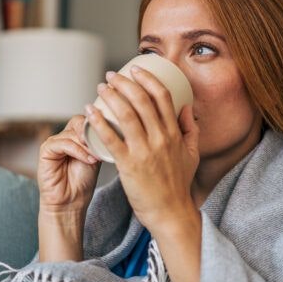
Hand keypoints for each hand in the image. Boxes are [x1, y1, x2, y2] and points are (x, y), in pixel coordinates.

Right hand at [37, 115, 100, 215]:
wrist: (70, 202)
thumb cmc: (82, 183)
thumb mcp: (95, 158)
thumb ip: (97, 142)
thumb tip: (108, 128)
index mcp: (75, 137)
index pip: (86, 120)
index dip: (98, 126)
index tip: (111, 135)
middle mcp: (64, 137)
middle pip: (78, 122)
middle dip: (92, 133)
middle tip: (102, 145)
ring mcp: (54, 143)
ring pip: (72, 133)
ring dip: (87, 145)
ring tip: (96, 157)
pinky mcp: (45, 150)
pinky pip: (63, 143)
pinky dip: (78, 151)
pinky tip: (88, 160)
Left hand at [86, 66, 199, 234]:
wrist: (170, 213)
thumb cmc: (178, 186)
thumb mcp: (192, 155)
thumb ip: (191, 130)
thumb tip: (187, 108)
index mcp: (175, 134)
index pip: (162, 97)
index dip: (148, 79)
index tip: (135, 69)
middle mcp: (161, 139)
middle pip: (142, 101)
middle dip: (125, 83)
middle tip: (111, 75)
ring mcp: (145, 152)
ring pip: (126, 115)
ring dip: (111, 97)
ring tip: (101, 88)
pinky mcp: (129, 166)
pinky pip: (111, 139)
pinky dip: (99, 123)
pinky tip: (90, 112)